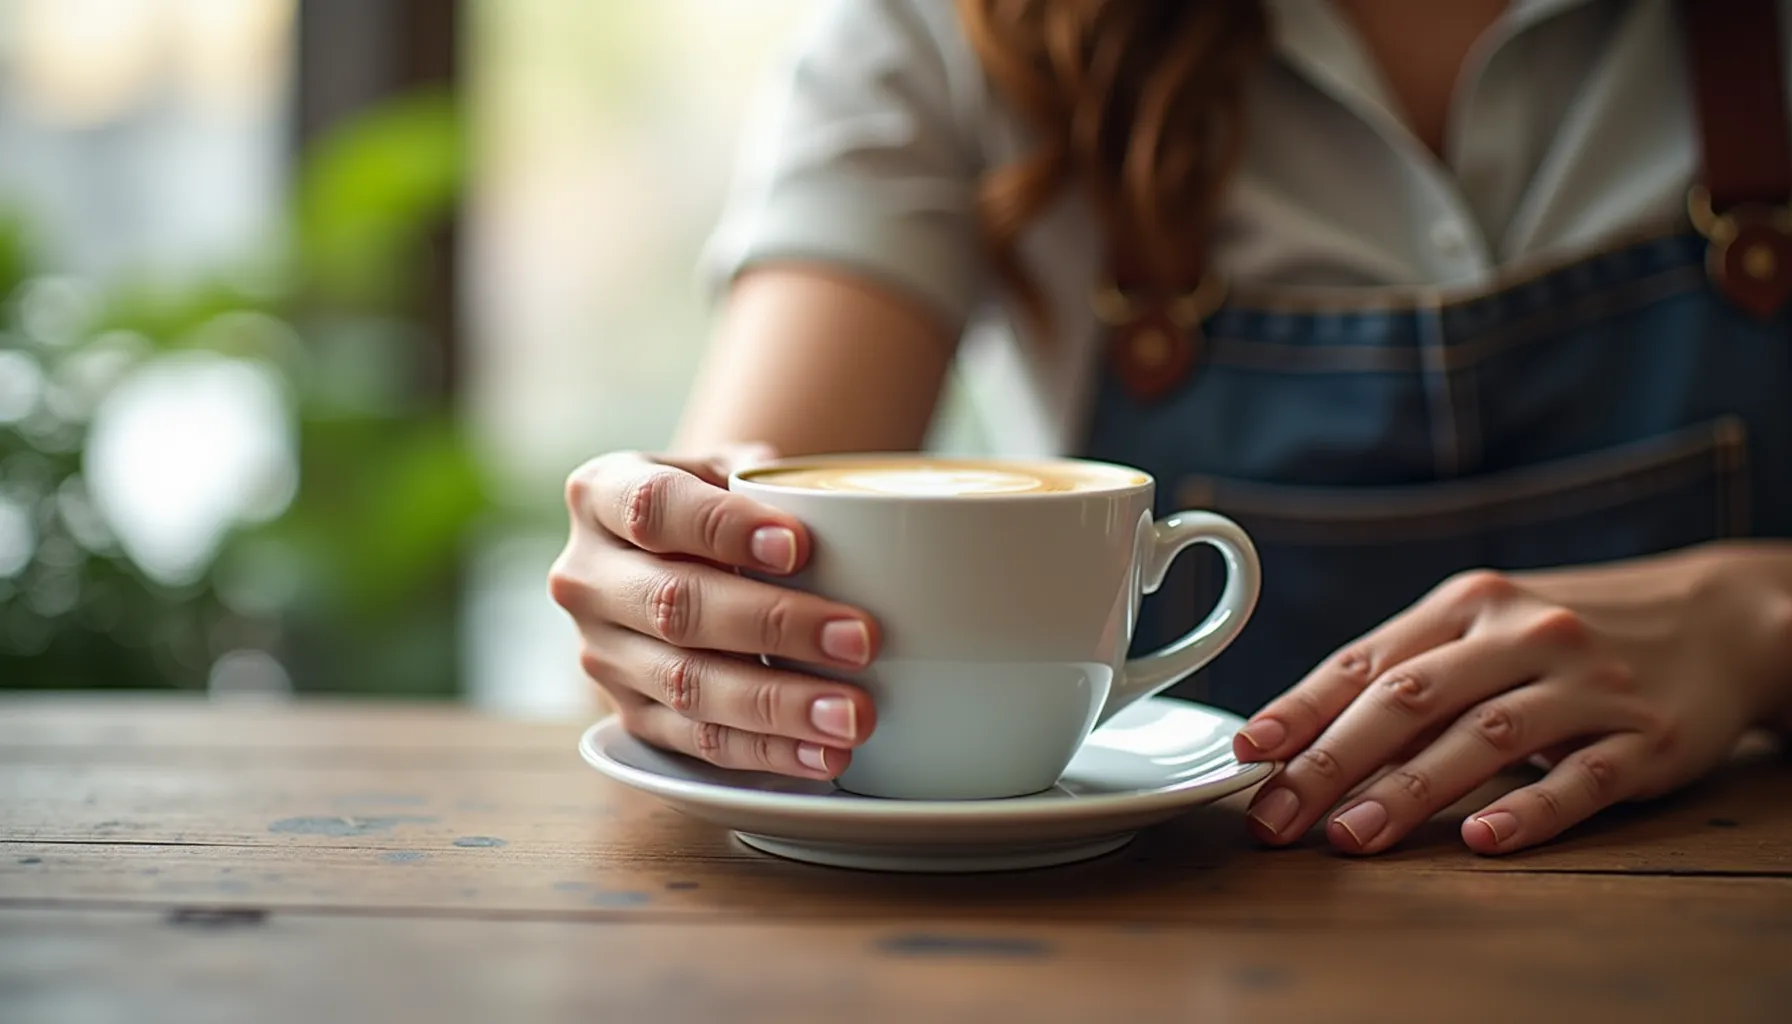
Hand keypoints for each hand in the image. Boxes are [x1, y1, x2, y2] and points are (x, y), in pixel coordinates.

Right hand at [549, 446, 877, 777]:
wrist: (665, 558)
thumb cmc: (713, 503)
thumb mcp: (725, 469)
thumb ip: (770, 484)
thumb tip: (844, 517)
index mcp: (600, 496)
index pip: (654, 508)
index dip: (723, 527)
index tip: (799, 546)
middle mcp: (587, 578)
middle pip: (674, 605)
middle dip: (774, 625)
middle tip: (860, 639)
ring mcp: (601, 653)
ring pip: (687, 683)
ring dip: (778, 704)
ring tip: (852, 715)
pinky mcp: (627, 714)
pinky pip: (696, 740)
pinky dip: (767, 751)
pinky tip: (824, 755)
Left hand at [1233, 543, 1791, 855]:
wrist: (1719, 616)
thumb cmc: (1568, 631)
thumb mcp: (1486, 626)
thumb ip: (1408, 671)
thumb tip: (1304, 738)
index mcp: (1467, 606)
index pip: (1367, 661)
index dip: (1302, 709)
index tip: (1247, 753)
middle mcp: (1521, 635)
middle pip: (1410, 699)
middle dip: (1331, 761)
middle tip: (1276, 816)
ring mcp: (1586, 685)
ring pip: (1483, 738)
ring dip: (1409, 790)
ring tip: (1351, 836)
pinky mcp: (1646, 738)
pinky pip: (1582, 778)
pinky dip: (1531, 810)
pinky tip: (1485, 840)